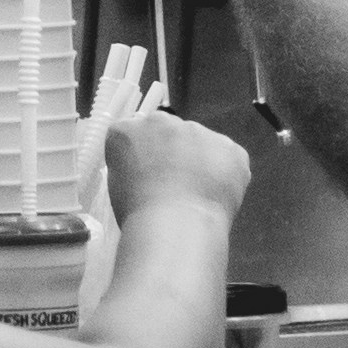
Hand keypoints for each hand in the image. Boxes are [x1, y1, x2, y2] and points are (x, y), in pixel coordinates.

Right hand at [103, 105, 249, 223]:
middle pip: (170, 134)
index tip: (147, 178)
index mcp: (128, 130)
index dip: (144, 157)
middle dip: (173, 153)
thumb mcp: (117, 186)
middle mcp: (163, 121)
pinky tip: (216, 198)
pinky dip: (225, 175)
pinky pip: (228, 159)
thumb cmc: (137, 214)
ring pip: (201, 144)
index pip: (135, 134)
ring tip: (197, 198)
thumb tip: (148, 171)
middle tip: (174, 187)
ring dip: (200, 162)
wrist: (175, 225)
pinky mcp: (230, 147)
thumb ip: (132, 167)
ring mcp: (200, 131)